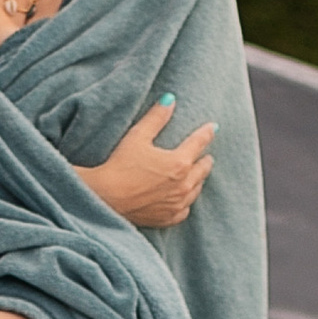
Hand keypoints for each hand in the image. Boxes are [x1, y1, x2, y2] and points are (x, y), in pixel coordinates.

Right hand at [76, 99, 215, 228]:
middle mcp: (183, 185)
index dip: (206, 133)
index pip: (199, 143)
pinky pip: (185, 210)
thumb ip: (156, 117)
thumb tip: (170, 100)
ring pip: (196, 190)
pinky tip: (183, 199)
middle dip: (205, 160)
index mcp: (180, 162)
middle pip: (203, 169)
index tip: (212, 128)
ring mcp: (176, 204)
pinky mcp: (167, 218)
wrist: (105, 198)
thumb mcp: (138, 136)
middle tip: (206, 155)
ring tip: (197, 175)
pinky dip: (186, 202)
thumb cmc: (120, 165)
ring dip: (198, 180)